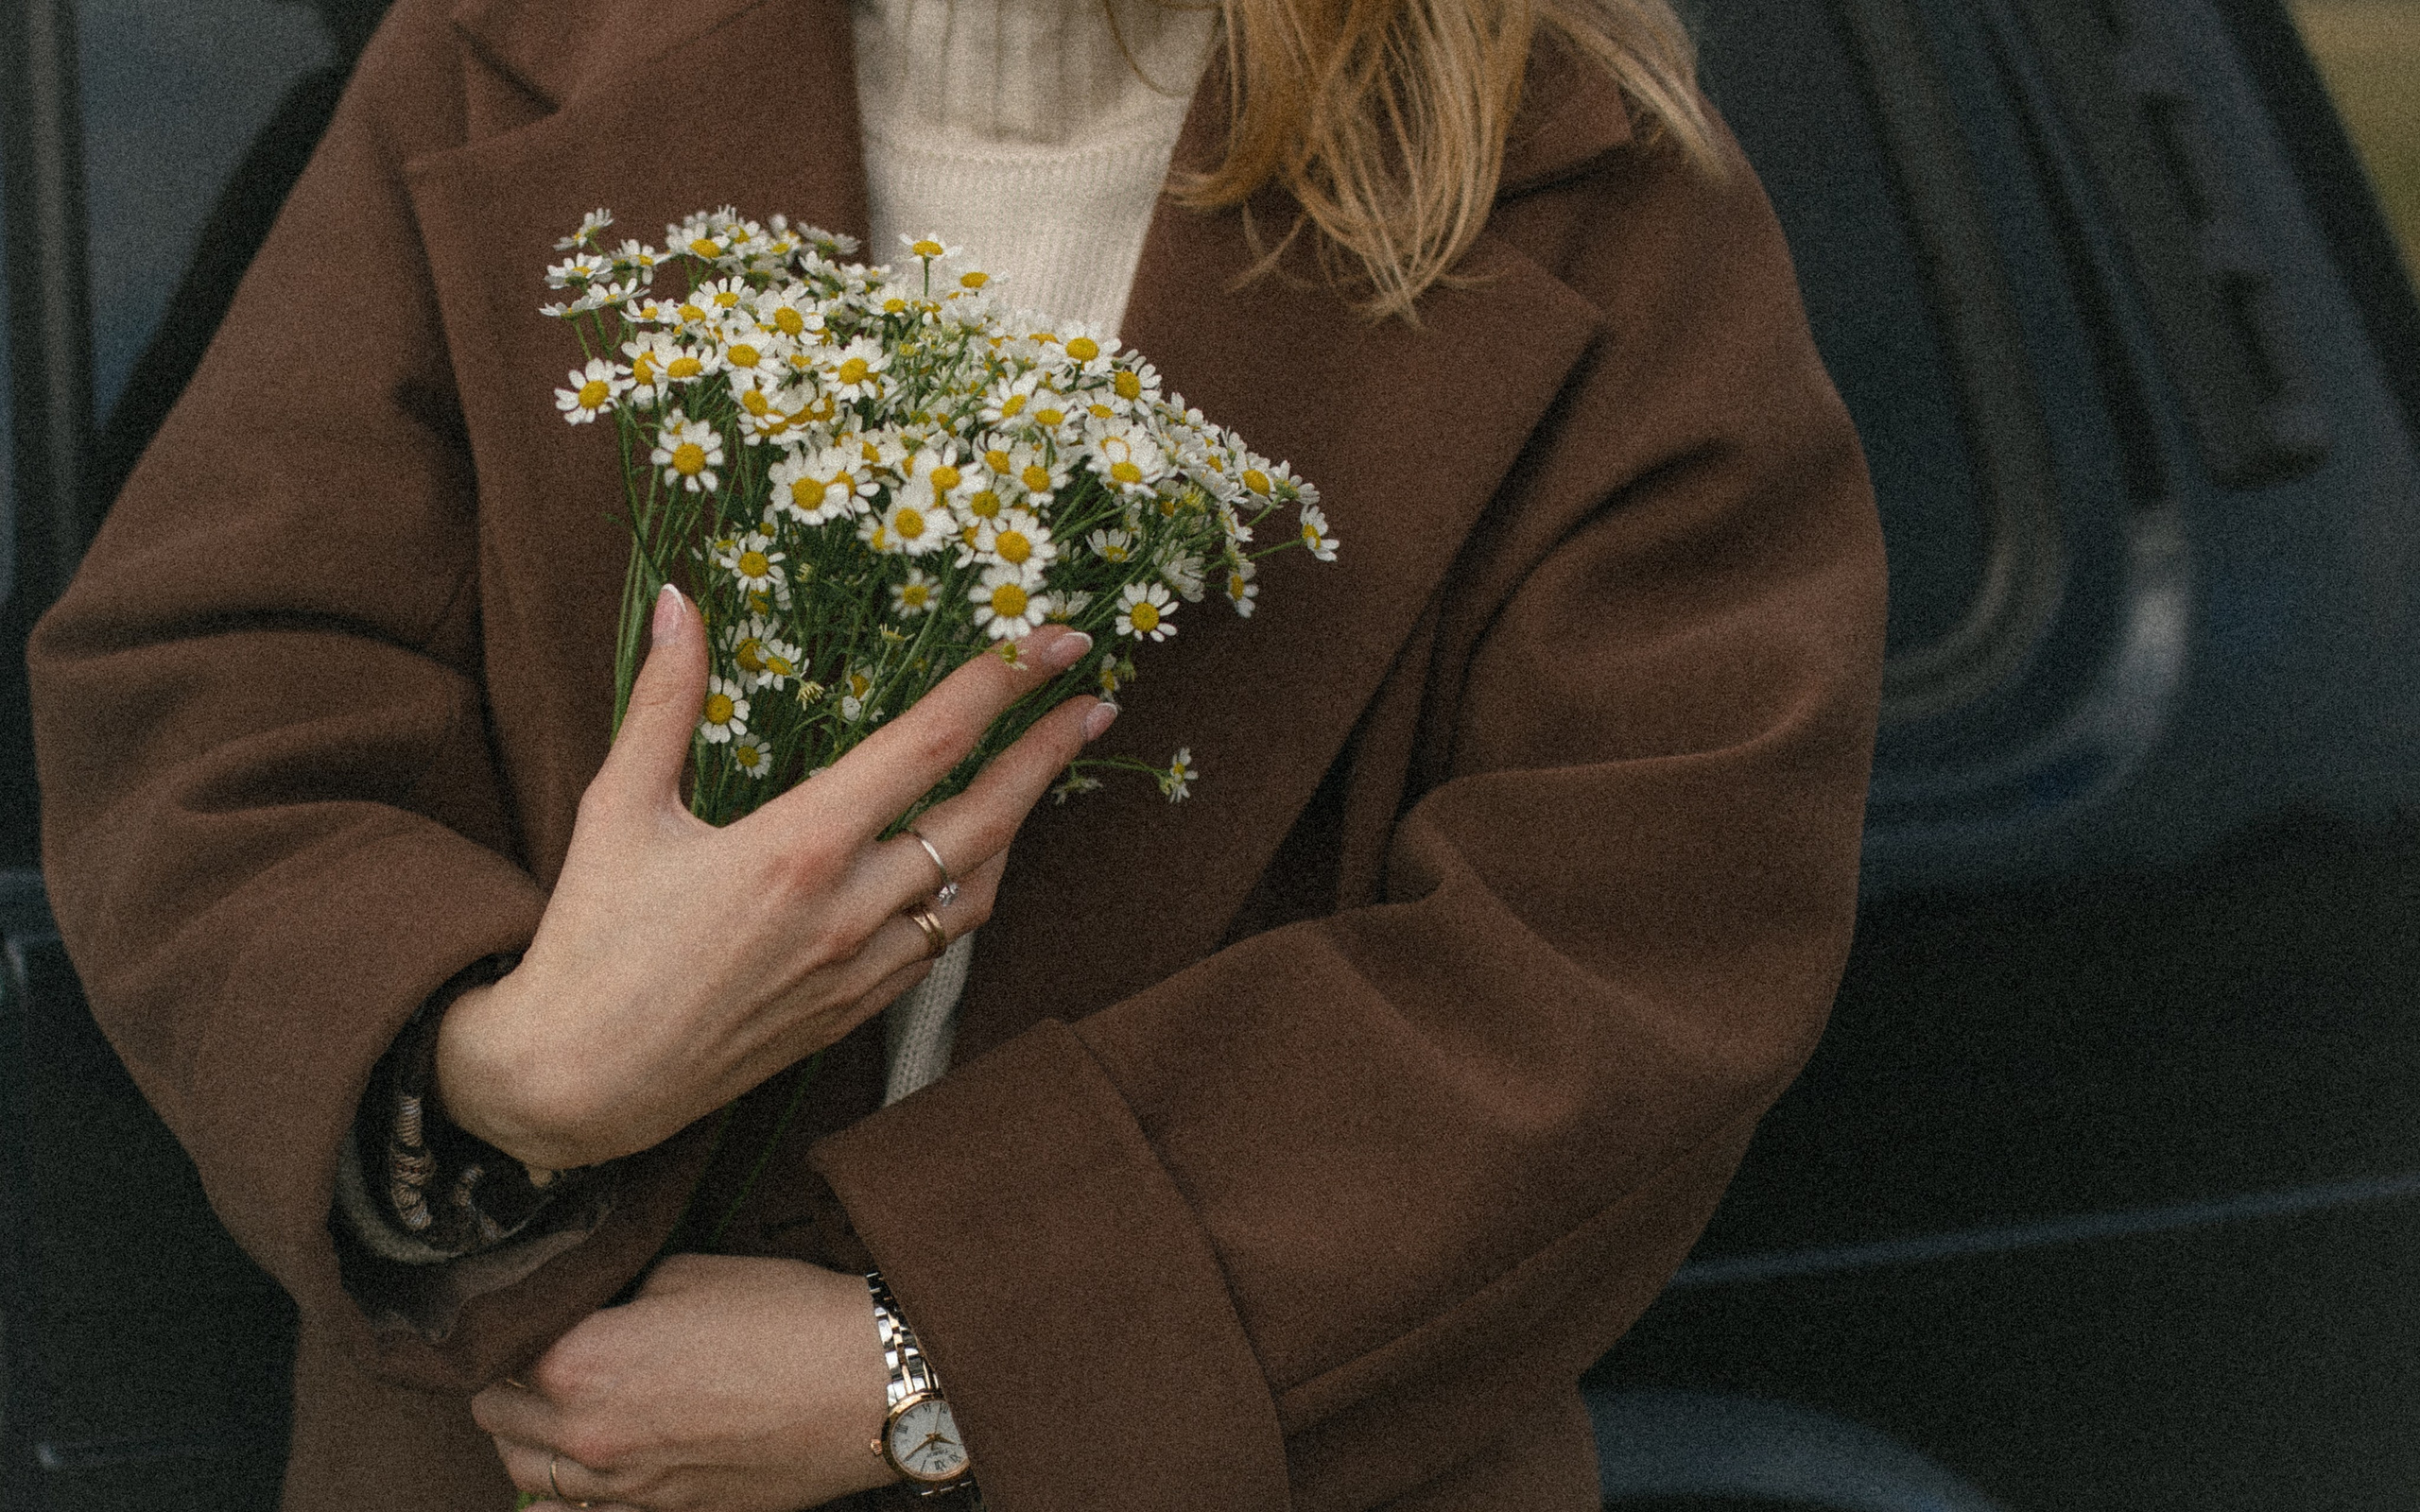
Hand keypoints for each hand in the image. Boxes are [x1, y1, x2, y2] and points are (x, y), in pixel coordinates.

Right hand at [438, 585, 1111, 1169]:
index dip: (1003, 685)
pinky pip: (943, 942)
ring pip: (978, 888)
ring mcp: (860, 969)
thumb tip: (678, 601)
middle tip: (1092, 701)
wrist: (577, 1085)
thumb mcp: (618, 808)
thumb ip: (663, 700)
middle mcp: (848, 910)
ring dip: (1020, 825)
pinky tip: (975, 858)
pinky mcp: (854, 1013)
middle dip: (1048, 754)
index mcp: (798, 847)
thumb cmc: (589, 941)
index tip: (1054, 642)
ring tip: (1041, 772)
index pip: (931, 745)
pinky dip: (972, 889)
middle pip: (988, 818)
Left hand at [473, 1254, 896, 1510]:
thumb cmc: (787, 1318)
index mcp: (580, 1362)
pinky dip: (571, 1495)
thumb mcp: (688, 1272)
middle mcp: (587, 1434)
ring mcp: (624, 1489)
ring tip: (561, 1407)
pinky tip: (591, 1467)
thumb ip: (618, 1297)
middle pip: (495, 1414)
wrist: (867, 1386)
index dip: (516, 1321)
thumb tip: (595, 1310)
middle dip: (510, 1379)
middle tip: (544, 1351)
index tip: (538, 1308)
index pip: (497, 1347)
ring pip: (526, 1473)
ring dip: (530, 1437)